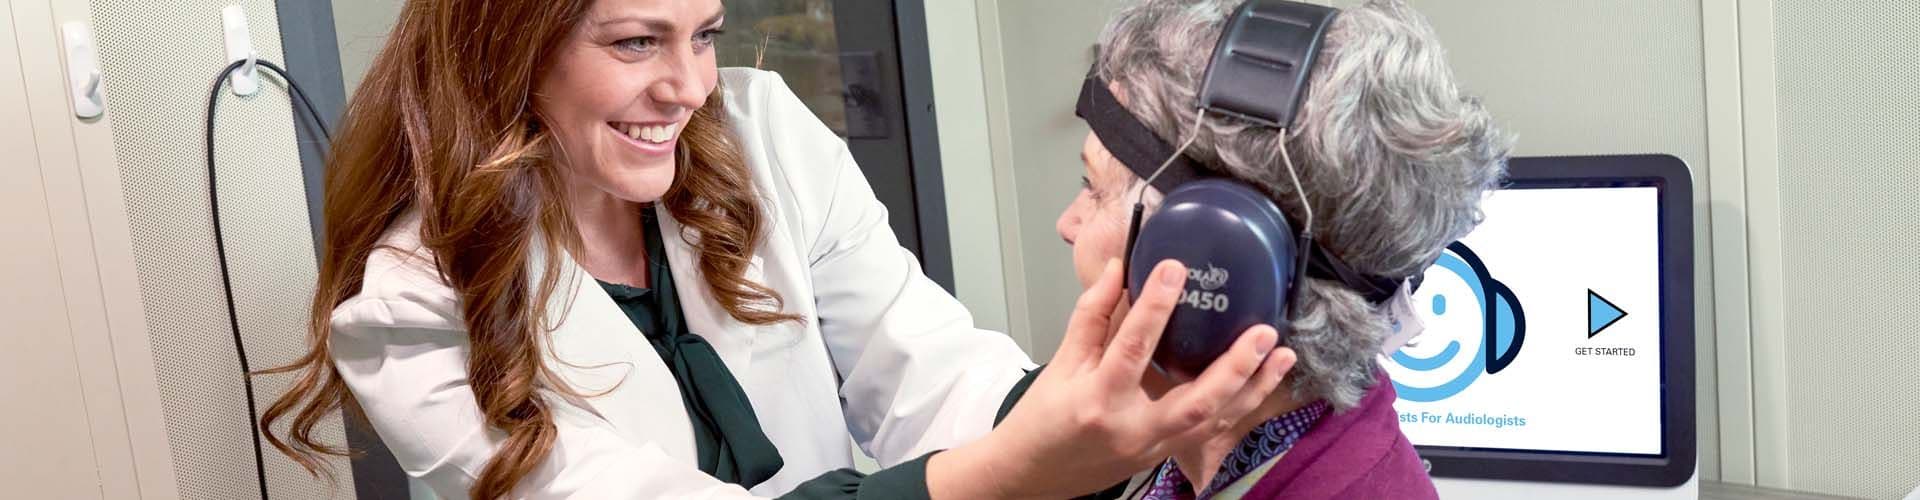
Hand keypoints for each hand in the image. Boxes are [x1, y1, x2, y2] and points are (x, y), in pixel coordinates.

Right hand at [929, 259, 1294, 499]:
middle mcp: (1132, 429)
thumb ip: (1091, 316)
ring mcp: (1153, 448)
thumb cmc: (1043, 419)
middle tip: (1264, 332)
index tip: (1175, 269)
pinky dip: (1239, 406)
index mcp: (1098, 399)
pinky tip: (1261, 381)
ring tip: (1282, 355)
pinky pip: (1211, 431)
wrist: (1033, 476)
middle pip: (1195, 402)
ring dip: (1253, 389)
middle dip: (1235, 367)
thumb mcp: (1060, 363)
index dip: (1154, 307)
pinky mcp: (1164, 456)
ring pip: (1214, 422)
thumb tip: (1117, 269)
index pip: (1132, 349)